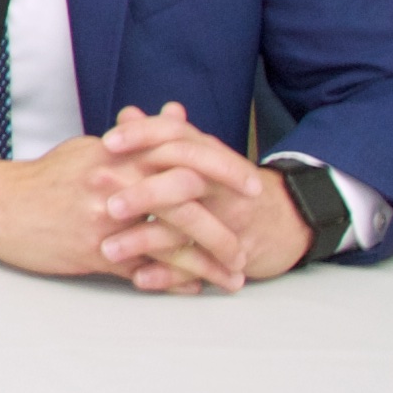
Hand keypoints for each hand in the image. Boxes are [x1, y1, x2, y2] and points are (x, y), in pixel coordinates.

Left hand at [82, 107, 319, 292]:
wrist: (286, 220)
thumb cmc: (226, 187)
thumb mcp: (200, 157)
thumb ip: (162, 139)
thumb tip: (128, 113)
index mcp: (208, 155)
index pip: (177, 135)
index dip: (143, 136)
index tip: (107, 142)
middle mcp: (220, 184)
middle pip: (185, 182)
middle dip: (145, 194)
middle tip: (107, 206)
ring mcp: (231, 220)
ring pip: (187, 228)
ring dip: (146, 240)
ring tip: (107, 250)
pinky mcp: (234, 253)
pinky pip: (199, 265)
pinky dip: (169, 274)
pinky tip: (139, 278)